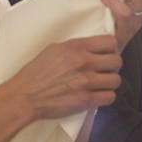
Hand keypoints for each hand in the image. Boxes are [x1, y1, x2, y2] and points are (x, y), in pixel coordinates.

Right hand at [9, 34, 123, 119]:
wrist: (24, 96)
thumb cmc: (35, 73)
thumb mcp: (54, 49)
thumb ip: (75, 47)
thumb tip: (92, 47)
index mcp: (76, 47)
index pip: (110, 42)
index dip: (111, 48)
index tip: (108, 52)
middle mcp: (83, 62)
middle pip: (117, 61)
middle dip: (113, 65)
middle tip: (106, 69)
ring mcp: (85, 82)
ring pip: (116, 80)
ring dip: (111, 82)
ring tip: (103, 83)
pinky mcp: (85, 100)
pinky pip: (110, 97)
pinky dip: (106, 97)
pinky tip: (99, 95)